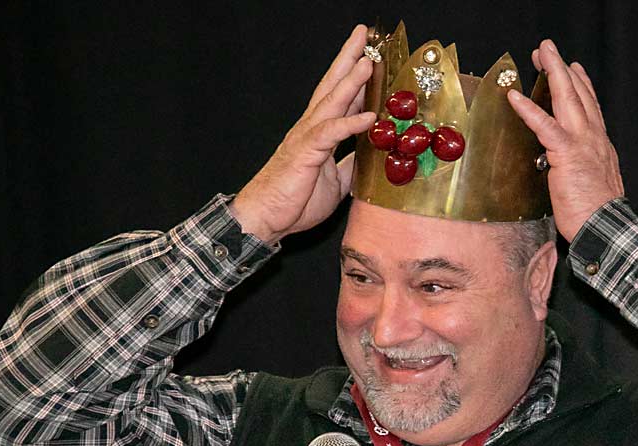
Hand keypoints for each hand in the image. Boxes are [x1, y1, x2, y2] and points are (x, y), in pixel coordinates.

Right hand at [230, 24, 376, 243]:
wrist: (266, 218)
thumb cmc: (295, 201)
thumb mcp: (335, 182)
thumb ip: (349, 165)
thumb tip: (367, 158)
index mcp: (318, 133)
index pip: (339, 96)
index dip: (355, 75)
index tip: (372, 55)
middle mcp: (311, 128)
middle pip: (332, 86)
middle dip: (349, 59)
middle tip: (365, 35)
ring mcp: (306, 138)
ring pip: (331, 102)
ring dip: (351, 81)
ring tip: (368, 62)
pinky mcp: (305, 154)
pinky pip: (330, 134)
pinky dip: (349, 123)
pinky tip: (368, 116)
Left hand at [507, 39, 623, 240]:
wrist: (606, 227)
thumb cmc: (596, 215)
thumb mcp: (590, 185)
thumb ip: (578, 170)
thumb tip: (564, 168)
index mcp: (599, 146)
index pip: (590, 109)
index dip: (581, 86)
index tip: (574, 69)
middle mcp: (594, 138)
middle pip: (579, 94)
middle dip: (563, 69)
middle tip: (549, 50)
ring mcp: (582, 143)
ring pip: (567, 99)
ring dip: (553, 72)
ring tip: (541, 54)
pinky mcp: (567, 154)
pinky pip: (545, 126)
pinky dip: (529, 109)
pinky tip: (515, 96)